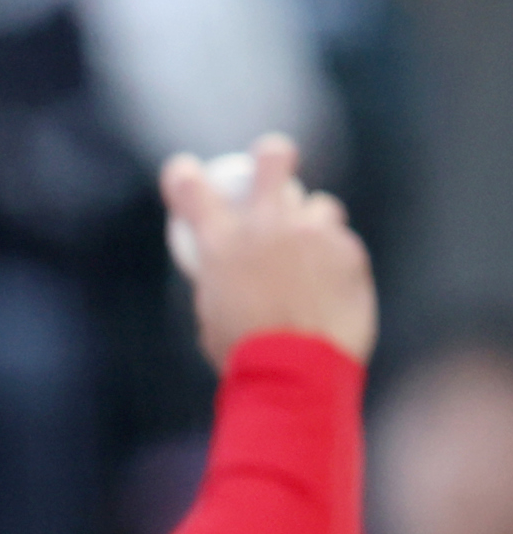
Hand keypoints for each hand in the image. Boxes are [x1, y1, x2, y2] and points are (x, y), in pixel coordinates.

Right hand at [166, 132, 374, 369]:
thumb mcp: (214, 319)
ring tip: (309, 267)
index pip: (192, 188)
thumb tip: (232, 273)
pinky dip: (334, 264)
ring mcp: (313, 232)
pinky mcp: (349, 251)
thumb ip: (224, 282)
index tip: (185, 176)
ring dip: (312, 227)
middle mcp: (267, 224)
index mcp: (221, 243)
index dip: (185, 178)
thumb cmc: (245, 359)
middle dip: (273, 156)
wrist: (295, 377)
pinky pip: (342, 246)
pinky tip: (328, 296)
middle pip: (274, 157)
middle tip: (275, 167)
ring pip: (319, 207)